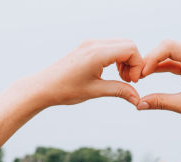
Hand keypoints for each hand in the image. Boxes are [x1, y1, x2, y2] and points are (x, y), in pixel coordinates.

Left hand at [27, 39, 142, 107]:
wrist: (43, 86)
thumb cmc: (65, 89)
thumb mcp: (95, 91)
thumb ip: (119, 91)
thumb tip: (137, 98)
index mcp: (97, 53)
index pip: (130, 49)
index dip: (137, 66)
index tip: (132, 82)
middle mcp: (95, 44)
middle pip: (128, 44)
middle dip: (133, 63)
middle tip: (128, 81)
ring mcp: (90, 44)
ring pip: (120, 45)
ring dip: (126, 61)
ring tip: (121, 79)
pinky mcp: (87, 47)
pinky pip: (110, 47)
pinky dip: (117, 59)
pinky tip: (112, 73)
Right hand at [137, 40, 180, 140]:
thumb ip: (161, 102)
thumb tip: (138, 104)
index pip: (169, 46)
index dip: (151, 58)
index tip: (140, 74)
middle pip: (168, 47)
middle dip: (151, 59)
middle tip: (137, 75)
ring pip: (171, 54)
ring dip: (155, 64)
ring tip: (140, 76)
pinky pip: (176, 62)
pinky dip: (163, 68)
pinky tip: (149, 75)